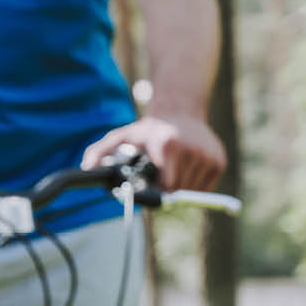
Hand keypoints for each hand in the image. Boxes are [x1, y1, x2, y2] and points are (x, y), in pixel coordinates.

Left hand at [82, 114, 225, 190]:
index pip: (166, 186)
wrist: (180, 113)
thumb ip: (100, 151)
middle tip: (157, 178)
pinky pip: (205, 188)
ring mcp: (208, 156)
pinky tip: (183, 170)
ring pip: (192, 192)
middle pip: (178, 191)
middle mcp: (191, 150)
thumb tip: (86, 167)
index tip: (149, 185)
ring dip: (179, 188)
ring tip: (170, 171)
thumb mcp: (121, 137)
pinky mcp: (219, 162)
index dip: (156, 190)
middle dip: (165, 190)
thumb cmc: (147, 130)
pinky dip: (193, 186)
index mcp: (167, 145)